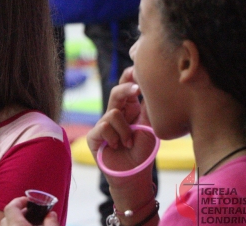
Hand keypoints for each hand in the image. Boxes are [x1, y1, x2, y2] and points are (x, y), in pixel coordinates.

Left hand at [0, 197, 58, 225]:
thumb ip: (51, 221)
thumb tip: (51, 214)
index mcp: (16, 225)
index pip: (10, 207)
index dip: (18, 201)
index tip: (28, 200)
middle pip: (6, 218)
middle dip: (18, 213)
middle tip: (31, 213)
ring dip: (15, 222)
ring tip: (30, 223)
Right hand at [87, 67, 154, 185]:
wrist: (134, 174)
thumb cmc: (143, 151)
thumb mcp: (150, 125)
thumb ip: (148, 106)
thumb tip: (151, 85)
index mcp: (129, 109)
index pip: (126, 87)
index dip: (129, 77)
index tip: (137, 69)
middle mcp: (115, 113)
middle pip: (116, 92)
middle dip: (126, 89)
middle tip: (137, 89)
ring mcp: (102, 124)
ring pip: (113, 113)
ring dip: (125, 130)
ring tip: (128, 143)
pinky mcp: (94, 136)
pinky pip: (104, 127)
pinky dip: (115, 137)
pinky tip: (118, 147)